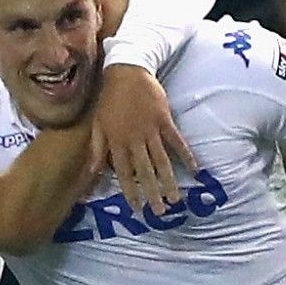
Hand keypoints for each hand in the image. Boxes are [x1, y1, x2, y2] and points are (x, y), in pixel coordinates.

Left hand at [89, 64, 193, 214]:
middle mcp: (134, 140)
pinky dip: (186, 155)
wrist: (127, 71)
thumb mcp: (97, 125)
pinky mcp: (165, 121)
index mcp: (117, 142)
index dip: (130, 191)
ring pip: (161, 161)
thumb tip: (90, 173)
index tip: (136, 208)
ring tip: (176, 199)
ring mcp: (151, 131)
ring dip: (169, 181)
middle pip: (145, 171)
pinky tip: (195, 168)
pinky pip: (177, 141)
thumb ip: (96, 150)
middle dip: (152, 193)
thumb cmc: (110, 99)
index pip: (123, 173)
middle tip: (160, 213)